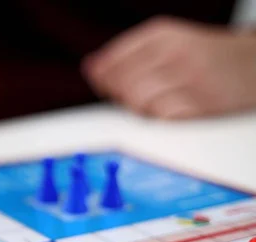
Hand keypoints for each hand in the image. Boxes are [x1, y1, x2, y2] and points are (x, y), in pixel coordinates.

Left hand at [83, 16, 255, 118]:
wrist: (255, 64)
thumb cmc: (205, 56)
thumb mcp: (168, 41)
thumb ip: (127, 54)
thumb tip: (91, 68)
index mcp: (160, 35)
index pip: (112, 61)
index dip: (104, 79)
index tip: (107, 87)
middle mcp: (174, 53)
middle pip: (122, 84)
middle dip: (120, 97)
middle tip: (131, 98)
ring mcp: (189, 78)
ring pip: (138, 101)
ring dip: (138, 109)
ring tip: (151, 105)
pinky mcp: (202, 104)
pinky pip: (162, 116)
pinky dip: (158, 118)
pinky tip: (167, 112)